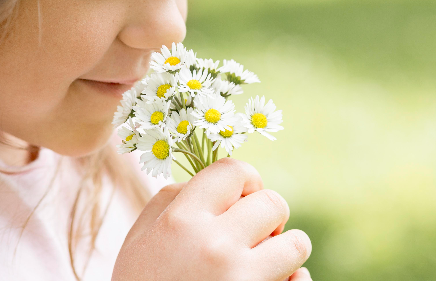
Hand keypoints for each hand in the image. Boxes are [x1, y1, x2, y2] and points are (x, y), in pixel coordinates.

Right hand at [112, 158, 311, 280]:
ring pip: (296, 242)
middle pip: (273, 202)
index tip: (239, 200)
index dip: (244, 182)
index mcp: (182, 221)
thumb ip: (170, 202)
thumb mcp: (139, 241)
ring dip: (283, 250)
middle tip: (250, 236)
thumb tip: (215, 183)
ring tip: (259, 264)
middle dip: (266, 217)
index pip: (235, 171)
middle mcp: (216, 246)